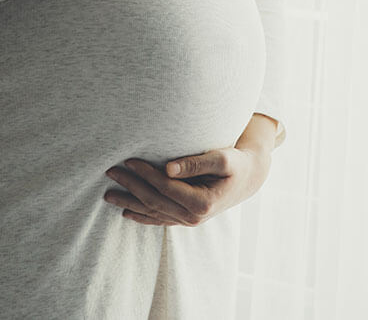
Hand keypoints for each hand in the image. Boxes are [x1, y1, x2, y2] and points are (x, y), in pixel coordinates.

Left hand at [103, 146, 271, 226]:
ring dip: (130, 203)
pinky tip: (126, 211)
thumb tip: (167, 167)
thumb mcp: (222, 159)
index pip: (165, 188)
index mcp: (202, 203)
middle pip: (155, 201)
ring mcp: (189, 221)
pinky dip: (142, 216)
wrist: (247, 178)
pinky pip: (159, 219)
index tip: (129, 160)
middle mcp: (193, 217)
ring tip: (108, 194)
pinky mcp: (186, 219)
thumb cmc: (235, 163)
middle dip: (131, 186)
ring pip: (153, 213)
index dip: (146, 174)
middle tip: (110, 172)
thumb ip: (196, 162)